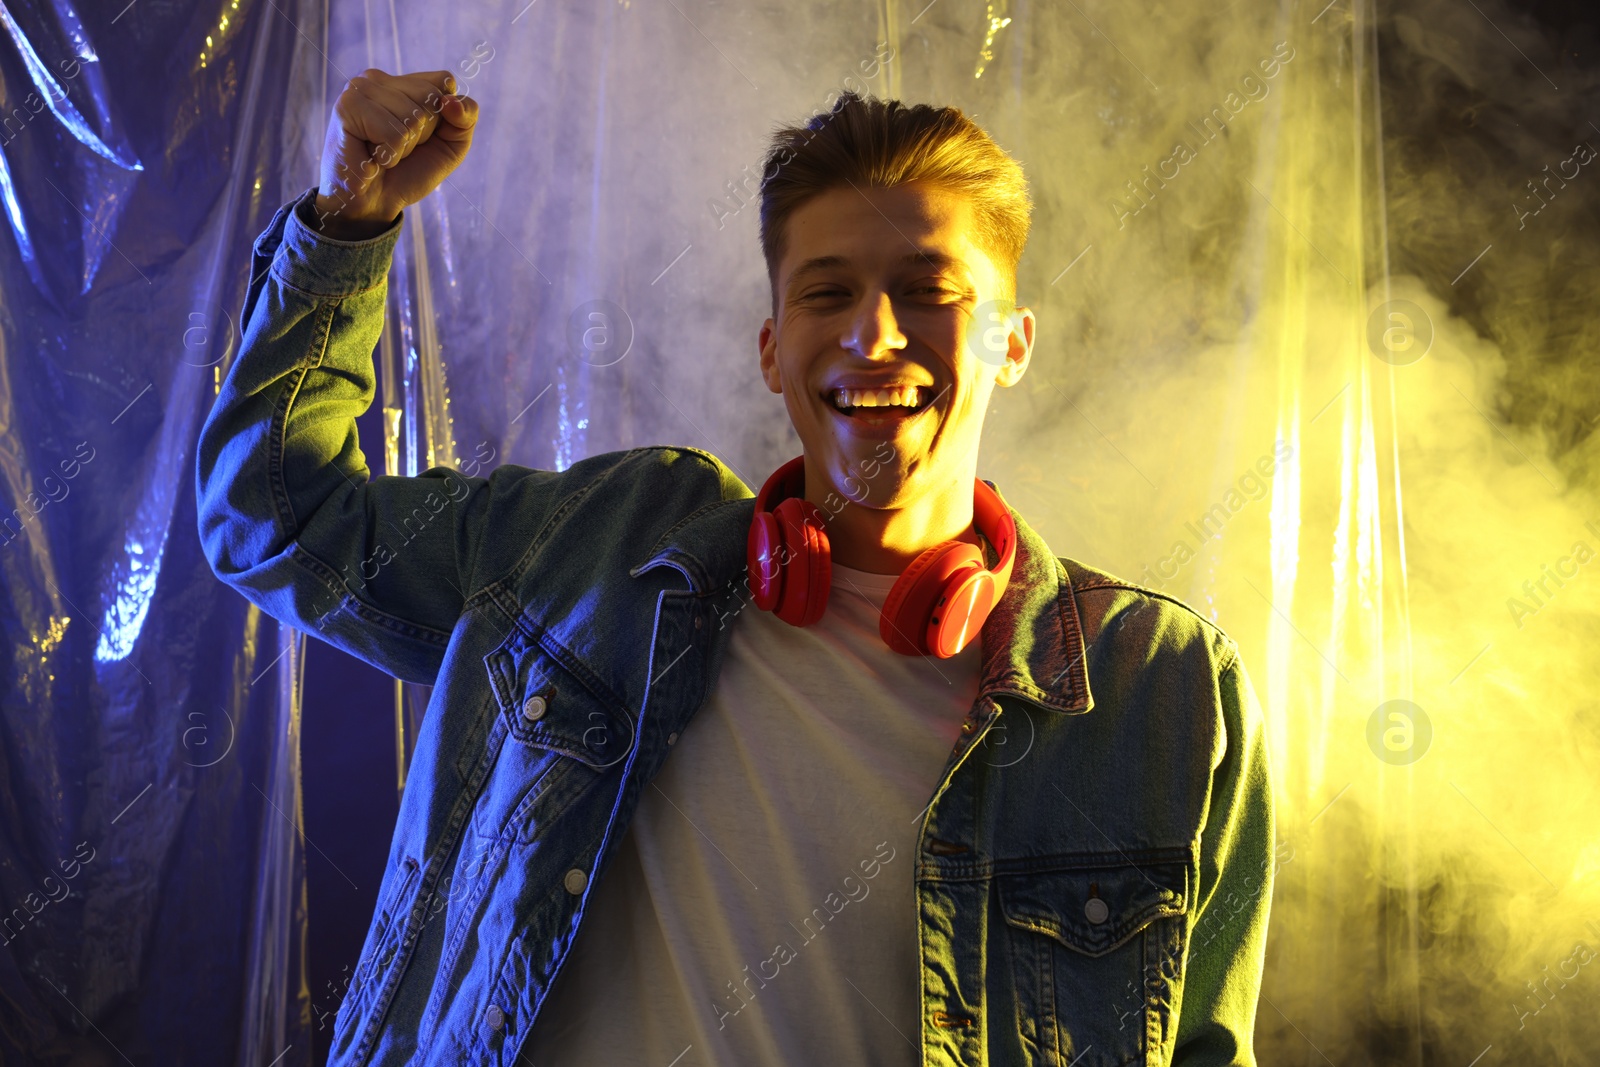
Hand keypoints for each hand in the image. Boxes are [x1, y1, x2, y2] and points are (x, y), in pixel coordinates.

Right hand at [313, 68, 478, 239]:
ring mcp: (359, 88)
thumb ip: (466, 117)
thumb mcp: (452, 145)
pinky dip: (389, 155)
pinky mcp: (347, 106)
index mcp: (402, 82)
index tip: (422, 136)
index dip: (444, 118)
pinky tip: (371, 157)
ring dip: (403, 148)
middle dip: (422, 134)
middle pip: (430, 98)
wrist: (375, 203)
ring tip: (382, 152)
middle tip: (398, 147)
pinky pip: (394, 133)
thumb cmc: (410, 171)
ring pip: (412, 117)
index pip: (444, 81)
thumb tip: (450, 101)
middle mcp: (379, 78)